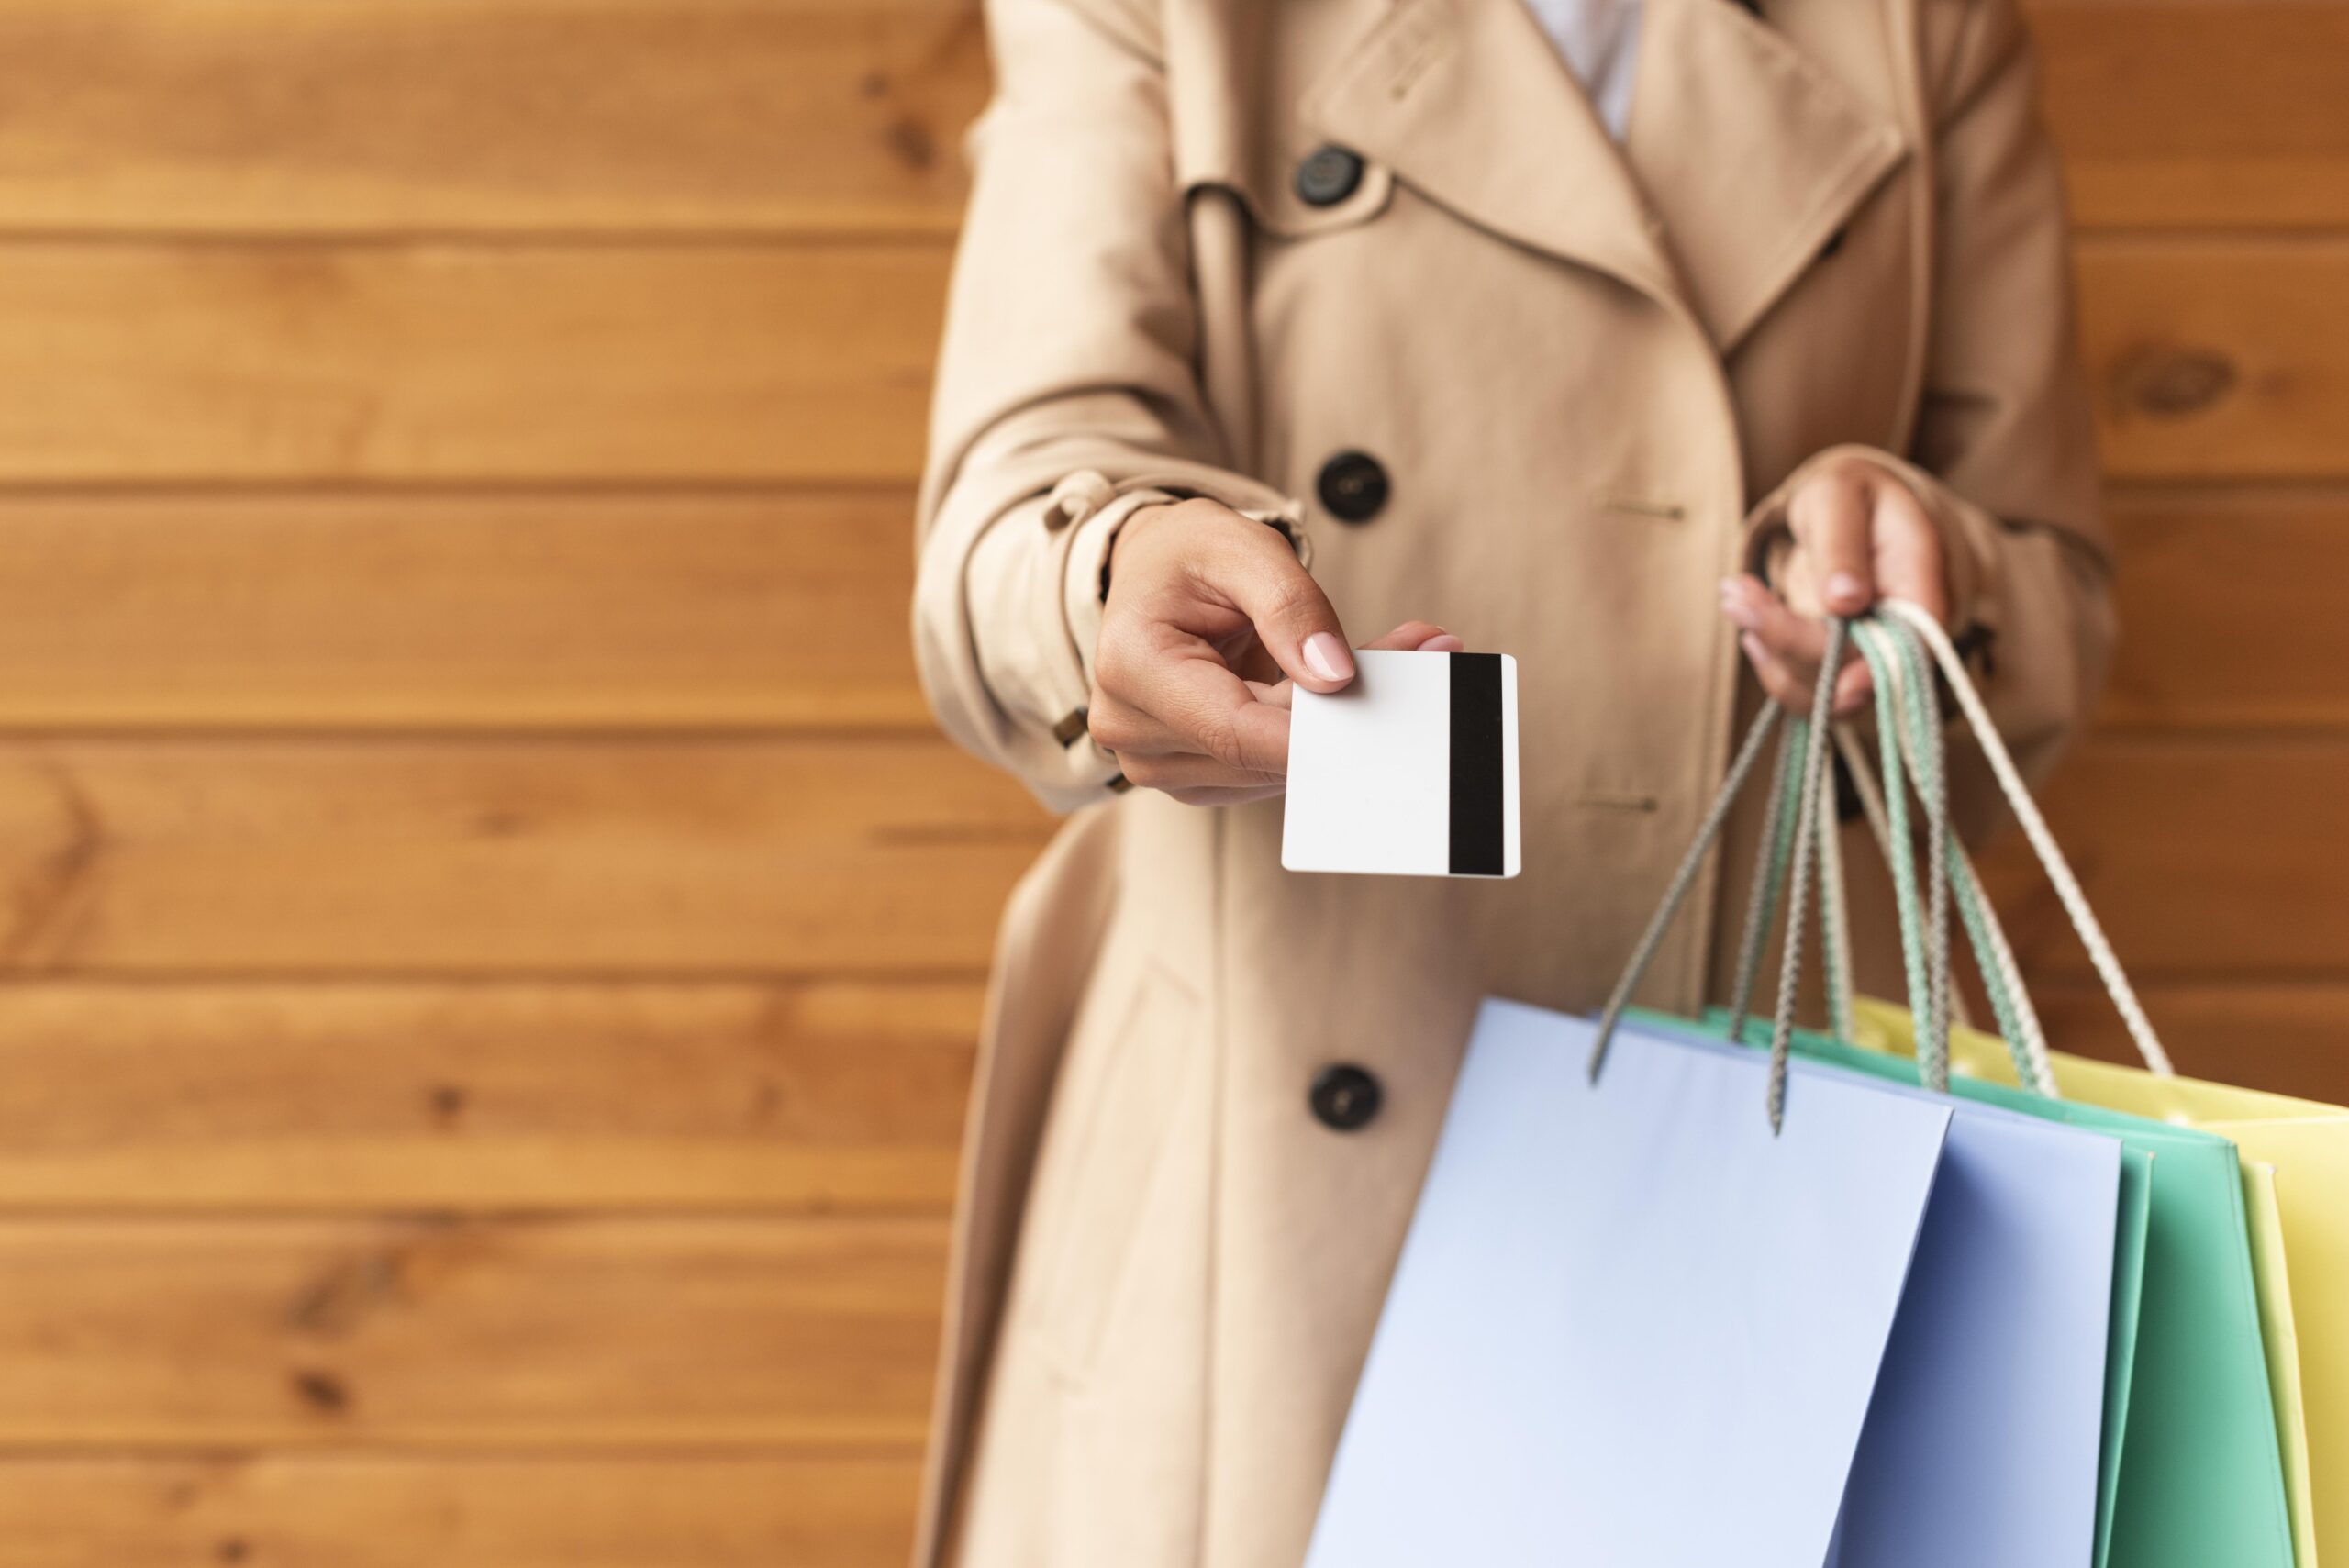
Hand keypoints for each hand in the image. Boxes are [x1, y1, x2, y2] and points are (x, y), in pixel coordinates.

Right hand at [1084, 498, 1461, 805]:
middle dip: (1343, 713)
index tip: (1388, 703)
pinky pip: (1268, 769)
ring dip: (1334, 724)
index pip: (1236, 730)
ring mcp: (1159, 763)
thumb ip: (1290, 607)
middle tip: (1422, 651)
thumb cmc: (1189, 556)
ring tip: (1383, 658)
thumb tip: (1336, 676)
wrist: (1153, 576)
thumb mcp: (1241, 548)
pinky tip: (1335, 690)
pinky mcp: (1194, 776)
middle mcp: (1133, 730)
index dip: (1317, 730)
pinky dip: (1313, 734)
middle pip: (1262, 753)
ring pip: (1273, 769)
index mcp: (1130, 668)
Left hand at [1721, 454, 1948, 717]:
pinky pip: (1803, 688)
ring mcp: (1870, 655)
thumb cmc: (1850, 493)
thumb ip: (1843, 542)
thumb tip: (1845, 601)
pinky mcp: (1837, 666)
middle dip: (1789, 639)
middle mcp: (1902, 632)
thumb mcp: (1840, 494)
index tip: (1837, 687)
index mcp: (1920, 584)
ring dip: (1771, 651)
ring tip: (1734, 596)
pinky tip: (1748, 617)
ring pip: (1822, 690)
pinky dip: (1768, 659)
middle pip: (1854, 672)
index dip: (1876, 675)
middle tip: (1735, 596)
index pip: (1909, 647)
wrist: (1849, 507)